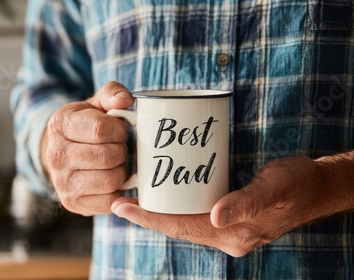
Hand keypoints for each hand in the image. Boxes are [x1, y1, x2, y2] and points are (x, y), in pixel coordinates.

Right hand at [42, 81, 134, 215]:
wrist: (65, 153)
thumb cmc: (87, 126)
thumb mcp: (97, 104)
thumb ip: (113, 94)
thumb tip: (126, 101)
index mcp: (60, 124)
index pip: (100, 129)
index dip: (120, 129)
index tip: (120, 130)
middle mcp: (56, 155)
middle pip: (108, 157)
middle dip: (122, 151)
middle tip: (119, 147)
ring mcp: (62, 182)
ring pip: (111, 180)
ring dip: (122, 171)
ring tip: (115, 163)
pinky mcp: (72, 203)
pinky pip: (109, 202)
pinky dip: (119, 191)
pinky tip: (113, 180)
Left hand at [111, 156, 350, 256]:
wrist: (316, 187)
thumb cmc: (296, 184)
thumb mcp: (274, 188)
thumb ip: (247, 203)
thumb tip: (215, 217)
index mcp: (232, 233)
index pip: (180, 227)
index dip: (148, 218)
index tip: (121, 207)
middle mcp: (226, 236)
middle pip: (176, 227)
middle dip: (146, 217)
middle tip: (118, 202)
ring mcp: (227, 229)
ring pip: (183, 223)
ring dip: (159, 213)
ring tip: (134, 198)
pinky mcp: (229, 219)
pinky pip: (195, 217)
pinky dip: (176, 208)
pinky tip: (166, 196)